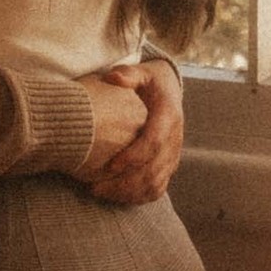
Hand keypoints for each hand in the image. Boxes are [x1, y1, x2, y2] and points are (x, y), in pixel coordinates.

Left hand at [82, 59, 184, 205]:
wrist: (169, 91)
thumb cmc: (149, 82)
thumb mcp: (141, 73)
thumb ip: (128, 74)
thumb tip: (113, 78)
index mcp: (169, 116)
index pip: (155, 142)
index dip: (134, 157)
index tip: (111, 166)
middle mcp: (175, 139)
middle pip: (154, 170)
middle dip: (125, 183)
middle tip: (95, 187)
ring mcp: (173, 156)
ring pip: (155, 184)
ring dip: (128, 194)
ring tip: (100, 192)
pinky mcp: (169, 166)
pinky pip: (158, 189)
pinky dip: (138, 197)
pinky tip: (115, 196)